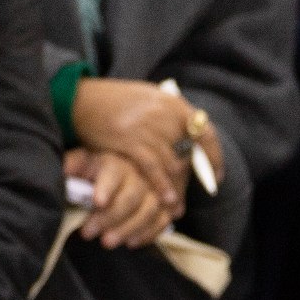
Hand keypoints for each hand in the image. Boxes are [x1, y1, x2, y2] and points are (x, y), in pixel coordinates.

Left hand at [65, 148, 169, 248]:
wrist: (116, 175)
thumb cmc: (93, 172)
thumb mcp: (81, 165)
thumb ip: (73, 166)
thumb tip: (62, 170)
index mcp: (115, 161)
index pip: (113, 173)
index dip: (106, 187)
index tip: (97, 202)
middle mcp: (138, 174)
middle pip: (131, 196)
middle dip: (111, 217)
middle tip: (88, 233)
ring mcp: (154, 190)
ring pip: (149, 209)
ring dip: (128, 228)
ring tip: (107, 243)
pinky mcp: (163, 206)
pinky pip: (162, 220)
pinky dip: (148, 233)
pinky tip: (131, 243)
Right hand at [71, 78, 214, 218]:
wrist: (82, 98)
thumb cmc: (115, 99)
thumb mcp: (149, 97)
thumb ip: (170, 114)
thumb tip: (190, 134)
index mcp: (173, 103)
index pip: (206, 133)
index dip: (214, 156)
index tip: (216, 174)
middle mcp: (165, 115)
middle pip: (188, 153)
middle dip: (190, 176)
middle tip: (189, 193)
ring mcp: (148, 128)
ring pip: (173, 164)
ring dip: (178, 185)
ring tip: (178, 202)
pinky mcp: (130, 141)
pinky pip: (154, 168)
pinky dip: (163, 185)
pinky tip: (167, 199)